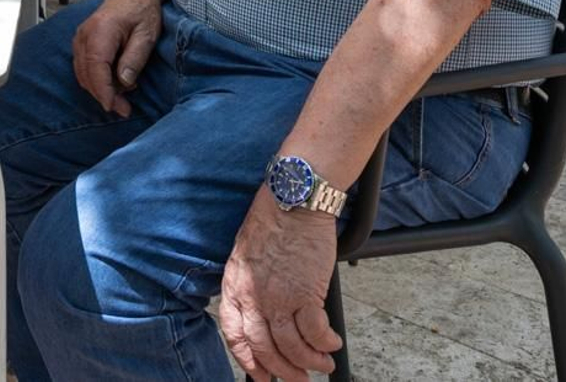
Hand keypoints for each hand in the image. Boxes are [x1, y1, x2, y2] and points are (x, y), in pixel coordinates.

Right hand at [71, 0, 162, 115]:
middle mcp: (85, 34)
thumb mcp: (147, 34)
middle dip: (103, 95)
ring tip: (124, 92)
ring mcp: (80, 37)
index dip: (103, 91)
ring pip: (82, 73)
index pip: (96, 67)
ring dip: (100, 88)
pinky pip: (83, 67)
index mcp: (101, 31)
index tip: (114, 107)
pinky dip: (96, 79)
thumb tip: (124, 82)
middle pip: (87, 74)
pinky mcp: (81, 41)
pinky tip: (114, 81)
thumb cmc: (142, 10)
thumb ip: (134, 58)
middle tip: (124, 108)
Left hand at [218, 189, 341, 381]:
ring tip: (322, 362)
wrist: (294, 201)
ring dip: (310, 361)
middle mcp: (253, 296)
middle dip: (283, 371)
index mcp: (234, 286)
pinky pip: (315, 332)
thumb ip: (248, 286)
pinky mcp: (305, 293)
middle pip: (263, 348)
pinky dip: (325, 343)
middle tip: (298, 378)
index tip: (261, 375)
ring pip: (291, 347)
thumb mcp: (246, 256)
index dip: (249, 360)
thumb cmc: (274, 223)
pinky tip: (331, 343)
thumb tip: (262, 315)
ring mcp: (278, 297)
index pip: (234, 335)